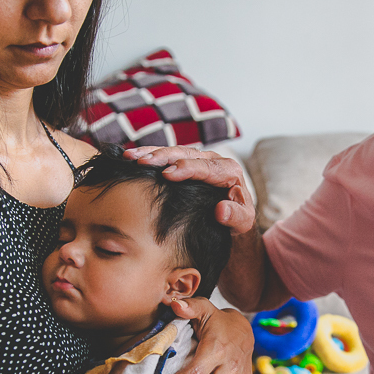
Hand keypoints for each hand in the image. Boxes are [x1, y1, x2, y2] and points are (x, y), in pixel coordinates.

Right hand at [124, 146, 255, 235]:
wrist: (234, 214)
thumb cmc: (238, 218)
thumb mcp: (243, 222)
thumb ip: (236, 216)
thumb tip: (221, 210)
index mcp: (229, 171)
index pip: (206, 167)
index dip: (186, 168)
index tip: (167, 174)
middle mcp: (213, 160)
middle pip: (186, 153)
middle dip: (163, 156)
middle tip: (142, 162)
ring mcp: (198, 159)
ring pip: (173, 151)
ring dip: (151, 153)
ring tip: (130, 157)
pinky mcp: (186, 162)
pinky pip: (166, 155)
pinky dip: (149, 155)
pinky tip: (130, 158)